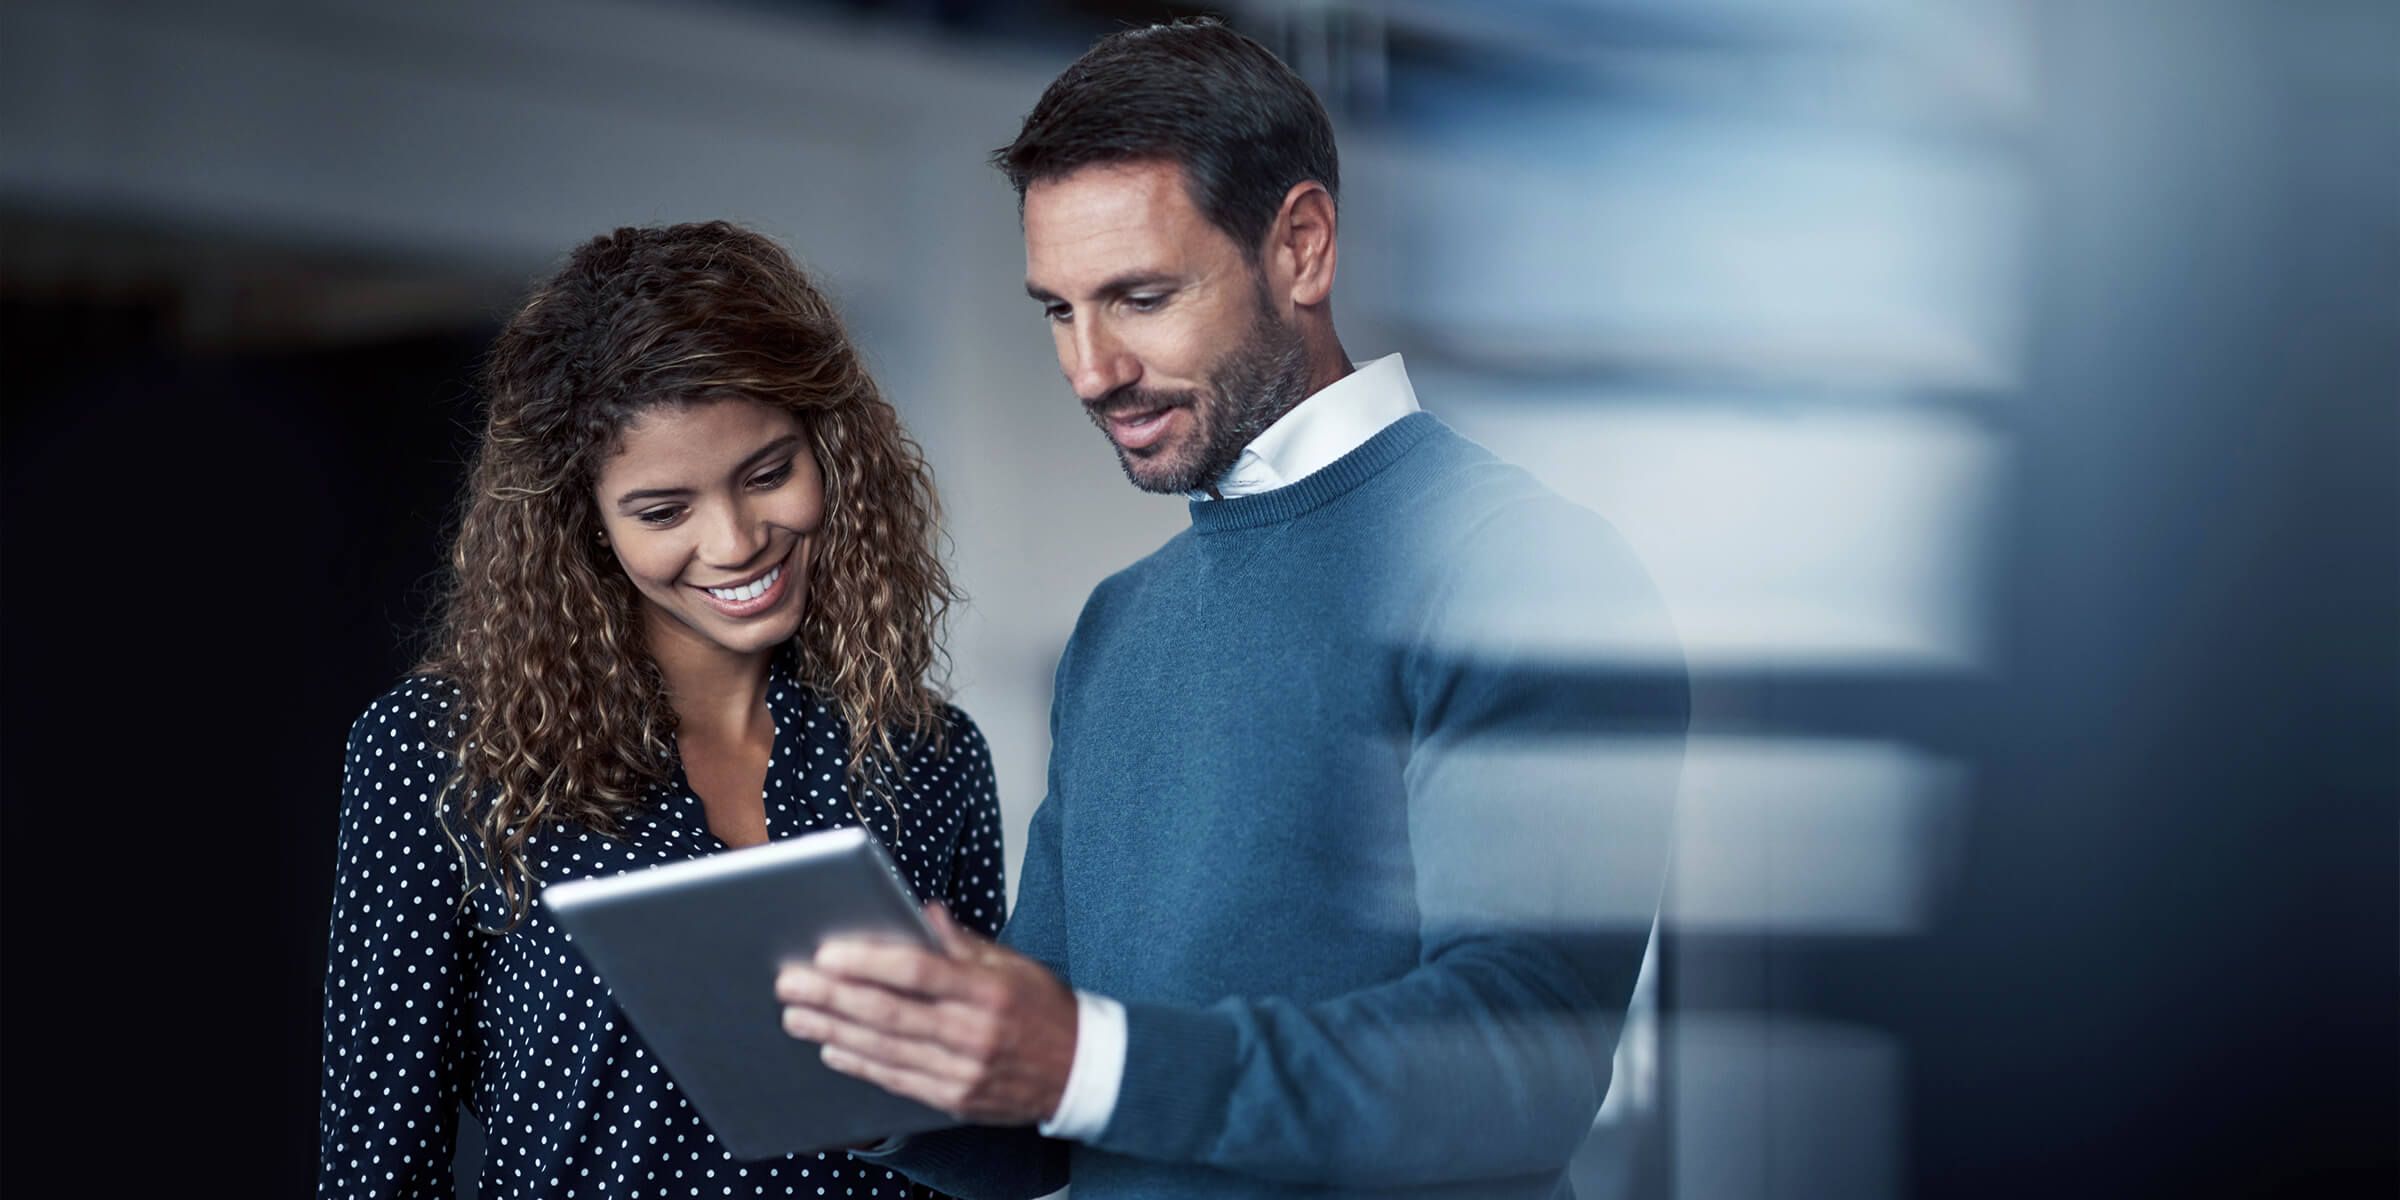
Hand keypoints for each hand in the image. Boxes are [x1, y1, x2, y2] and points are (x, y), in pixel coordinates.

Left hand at [777, 903, 1076, 1124]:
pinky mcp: (955, 1100)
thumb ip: (963, 943)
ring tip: (796, 1015)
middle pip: (888, 1013)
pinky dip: (860, 1064)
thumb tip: (922, 913)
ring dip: (833, 1031)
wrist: (1082, 1073)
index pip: (918, 971)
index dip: (868, 962)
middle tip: (791, 982)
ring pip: (884, 1050)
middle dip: (832, 997)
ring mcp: (963, 1071)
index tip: (827, 953)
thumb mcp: (1015, 964)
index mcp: (989, 989)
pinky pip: (897, 1080)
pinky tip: (832, 1048)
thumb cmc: (1045, 1010)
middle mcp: (974, 1032)